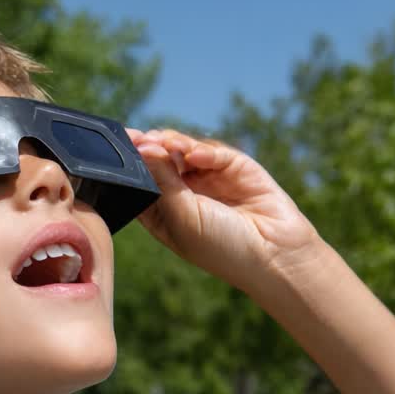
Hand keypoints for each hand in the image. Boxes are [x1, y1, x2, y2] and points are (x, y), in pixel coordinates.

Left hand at [128, 128, 323, 290]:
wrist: (274, 254)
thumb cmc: (221, 248)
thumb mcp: (183, 217)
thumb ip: (163, 182)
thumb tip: (145, 148)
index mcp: (165, 214)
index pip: (141, 183)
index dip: (131, 165)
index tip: (120, 146)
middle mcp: (185, 194)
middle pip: (160, 161)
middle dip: (150, 148)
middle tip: (141, 139)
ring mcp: (210, 180)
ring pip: (184, 151)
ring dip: (173, 144)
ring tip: (167, 143)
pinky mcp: (234, 168)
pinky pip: (213, 151)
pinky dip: (203, 149)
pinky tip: (196, 155)